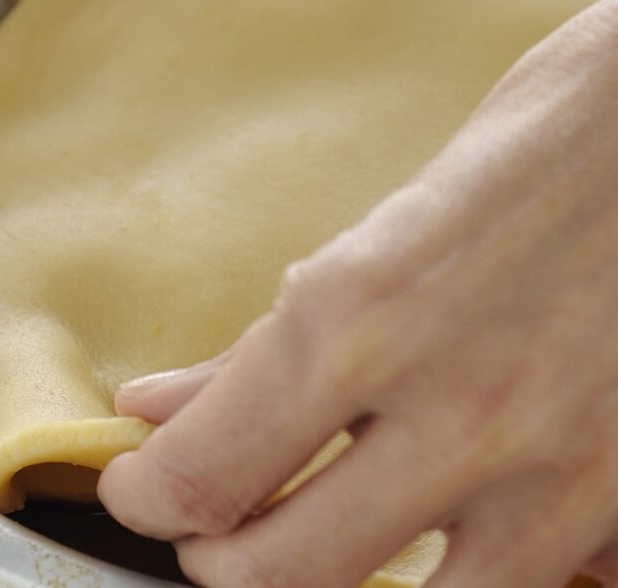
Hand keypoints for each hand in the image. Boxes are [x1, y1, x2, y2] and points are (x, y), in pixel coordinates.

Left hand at [98, 0, 617, 587]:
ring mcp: (558, 469)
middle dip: (218, 555)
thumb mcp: (370, 238)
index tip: (144, 486)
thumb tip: (159, 408)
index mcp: (358, 322)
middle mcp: (455, 410)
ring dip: (336, 585)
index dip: (147, 497)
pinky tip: (459, 533)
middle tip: (216, 522)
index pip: (199, 474)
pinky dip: (478, 574)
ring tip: (320, 537)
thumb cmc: (531, 158)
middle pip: (276, 575)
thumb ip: (260, 350)